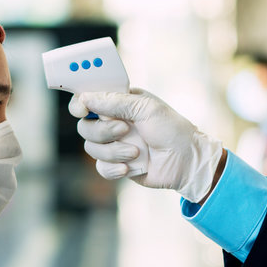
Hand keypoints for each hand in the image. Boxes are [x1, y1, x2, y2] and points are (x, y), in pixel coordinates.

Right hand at [69, 88, 223, 202]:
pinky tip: (131, 167)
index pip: (87, 100)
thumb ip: (113, 102)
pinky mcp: (116, 164)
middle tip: (125, 130)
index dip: (79, 104)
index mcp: (118, 103)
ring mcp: (113, 144)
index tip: (82, 109)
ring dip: (113, 151)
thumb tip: (85, 98)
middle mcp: (112, 122)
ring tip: (136, 152)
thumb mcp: (145, 108)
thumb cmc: (172, 129)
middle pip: (84, 127)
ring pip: (90, 148)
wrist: (187, 162)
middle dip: (103, 131)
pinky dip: (114, 168)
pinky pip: (100, 167)